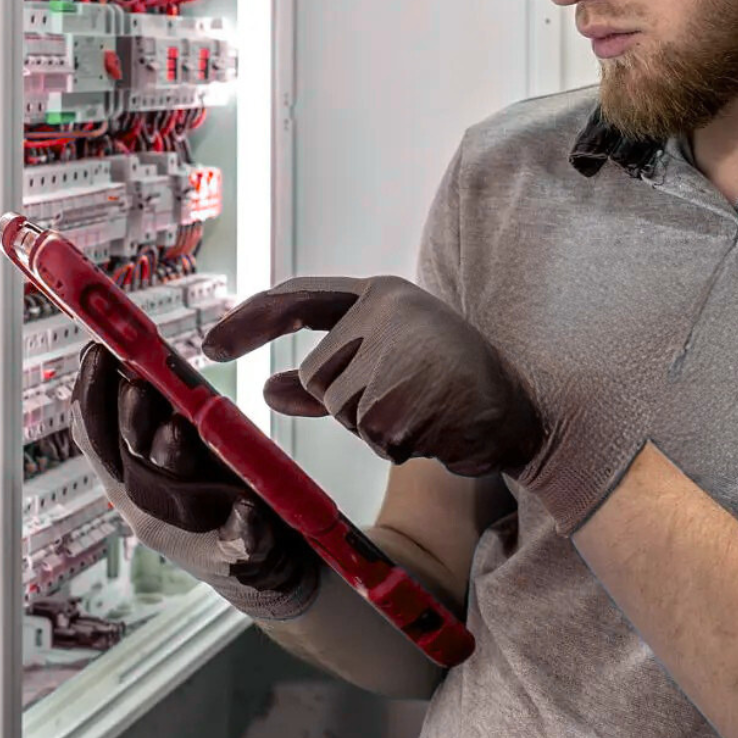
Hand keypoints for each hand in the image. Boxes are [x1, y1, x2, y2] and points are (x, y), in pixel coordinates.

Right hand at [69, 343, 320, 619]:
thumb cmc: (212, 494)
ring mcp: (190, 532)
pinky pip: (239, 539)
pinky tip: (249, 511)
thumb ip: (153, 412)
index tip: (97, 353)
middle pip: (129, 461)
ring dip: (171, 458)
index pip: (96, 436)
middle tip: (139, 387)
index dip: (92, 395)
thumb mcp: (171, 450)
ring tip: (178, 429)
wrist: (260, 563)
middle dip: (131, 422)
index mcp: (129, 479)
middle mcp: (149, 506)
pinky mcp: (237, 551)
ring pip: (172, 493)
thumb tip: (132, 359)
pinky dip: (243, 526)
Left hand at [202, 276, 654, 533]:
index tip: (210, 343)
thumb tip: (267, 388)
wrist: (527, 410)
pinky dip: (402, 444)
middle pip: (320, 374)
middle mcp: (386, 314)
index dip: (250, 320)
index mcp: (381, 294)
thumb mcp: (392, 361)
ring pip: (343, 410)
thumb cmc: (455, 383)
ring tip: (427, 408)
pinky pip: (374, 437)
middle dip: (352, 401)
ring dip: (378, 427)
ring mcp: (397, 356)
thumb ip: (329, 371)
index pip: (299, 298)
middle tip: (411, 396)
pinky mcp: (406, 400)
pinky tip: (438, 427)